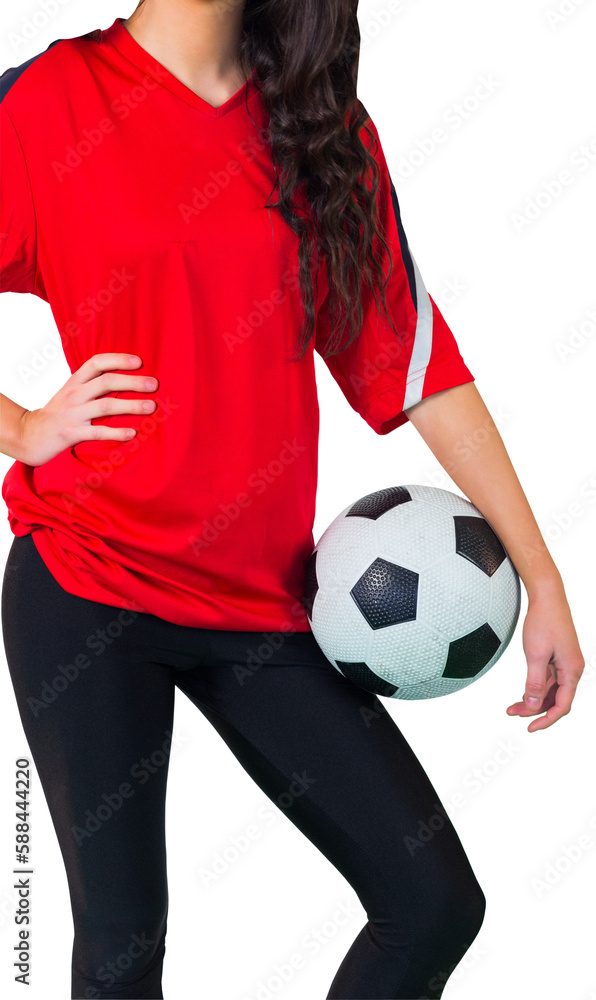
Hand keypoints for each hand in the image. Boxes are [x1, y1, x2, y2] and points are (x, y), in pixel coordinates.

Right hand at [16, 353, 157, 466]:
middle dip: (132, 381)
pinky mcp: (70, 434)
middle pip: (106, 382)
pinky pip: (97, 432)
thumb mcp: (72, 393)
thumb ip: (93, 385)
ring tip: (151, 407)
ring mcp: (72, 414)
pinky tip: (132, 434)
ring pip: (105, 405)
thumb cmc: (59, 413)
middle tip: (154, 384)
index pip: (97, 363)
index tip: (139, 361)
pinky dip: (116, 433)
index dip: (118, 359)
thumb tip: (127, 379)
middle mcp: (74, 394)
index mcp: (75, 381)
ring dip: (131, 405)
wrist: (29, 435)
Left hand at [506, 580, 584, 731]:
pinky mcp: (558, 657)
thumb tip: (534, 707)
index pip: (562, 706)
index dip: (546, 720)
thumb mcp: (535, 655)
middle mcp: (572, 669)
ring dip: (533, 700)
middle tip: (513, 714)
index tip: (529, 728)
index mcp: (572, 671)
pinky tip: (522, 692)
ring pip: (550, 691)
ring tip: (512, 707)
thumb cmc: (543, 622)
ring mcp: (565, 663)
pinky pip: (548, 679)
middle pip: (556, 700)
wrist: (547, 596)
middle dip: (535, 710)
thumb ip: (535, 683)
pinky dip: (535, 687)